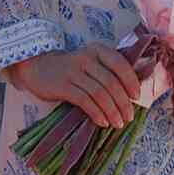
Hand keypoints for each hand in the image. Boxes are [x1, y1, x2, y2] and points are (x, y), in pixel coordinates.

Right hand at [6, 45, 141, 128]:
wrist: (37, 67)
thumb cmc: (71, 69)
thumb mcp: (90, 63)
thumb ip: (107, 72)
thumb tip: (132, 96)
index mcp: (96, 50)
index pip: (120, 64)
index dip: (131, 81)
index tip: (136, 97)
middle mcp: (85, 58)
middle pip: (111, 82)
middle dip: (123, 103)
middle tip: (128, 117)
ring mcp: (72, 71)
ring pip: (99, 93)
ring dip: (112, 111)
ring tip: (117, 123)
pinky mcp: (62, 85)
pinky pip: (84, 101)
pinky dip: (96, 113)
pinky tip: (102, 122)